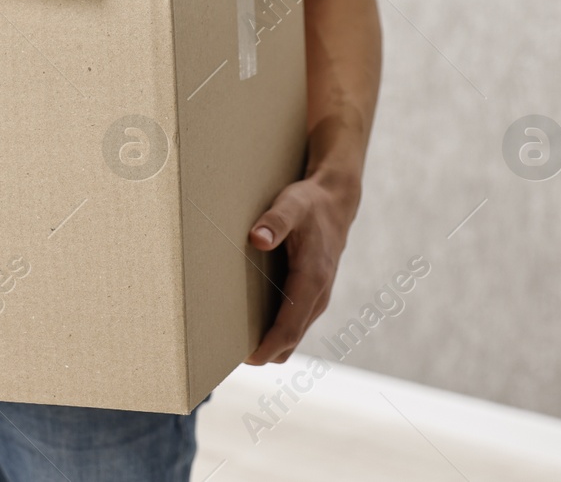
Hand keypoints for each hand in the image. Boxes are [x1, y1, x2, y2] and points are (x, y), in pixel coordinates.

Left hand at [244, 164, 360, 364]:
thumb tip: (256, 239)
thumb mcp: (291, 205)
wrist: (334, 202)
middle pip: (290, 340)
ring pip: (293, 335)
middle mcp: (318, 295)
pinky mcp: (311, 295)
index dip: (268, 347)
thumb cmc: (309, 204)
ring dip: (270, 344)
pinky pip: (294, 324)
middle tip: (226, 353)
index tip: (246, 358)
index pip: (289, 328)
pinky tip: (251, 322)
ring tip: (234, 340)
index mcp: (313, 279)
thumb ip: (275, 221)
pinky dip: (276, 332)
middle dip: (264, 352)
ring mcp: (316, 298)